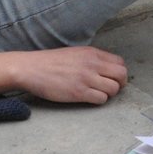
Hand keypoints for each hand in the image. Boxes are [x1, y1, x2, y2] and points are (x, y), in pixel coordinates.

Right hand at [10, 46, 128, 103]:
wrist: (31, 68)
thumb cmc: (50, 62)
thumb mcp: (75, 53)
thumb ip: (92, 59)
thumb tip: (107, 69)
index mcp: (91, 53)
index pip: (120, 62)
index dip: (119, 73)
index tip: (112, 78)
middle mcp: (92, 64)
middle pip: (121, 75)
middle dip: (119, 84)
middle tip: (110, 88)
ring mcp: (86, 78)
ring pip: (113, 89)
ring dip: (108, 93)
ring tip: (97, 93)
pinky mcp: (79, 92)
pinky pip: (101, 99)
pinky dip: (98, 100)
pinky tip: (88, 98)